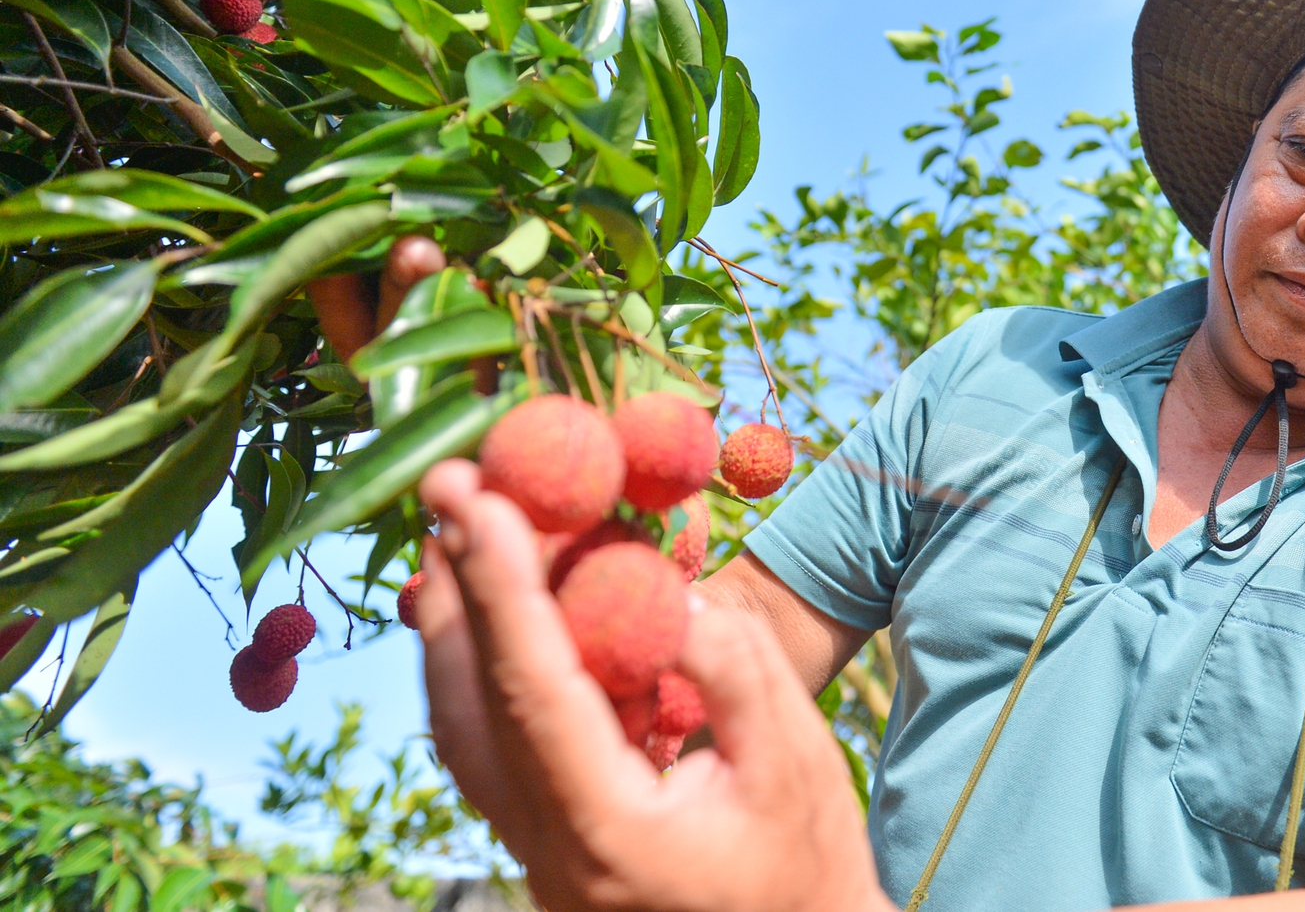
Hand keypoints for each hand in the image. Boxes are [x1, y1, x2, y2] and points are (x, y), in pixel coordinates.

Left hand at [417, 459, 892, 911]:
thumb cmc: (809, 867)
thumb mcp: (796, 762)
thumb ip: (733, 671)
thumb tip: (670, 594)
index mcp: (606, 831)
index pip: (535, 691)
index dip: (504, 587)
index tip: (486, 499)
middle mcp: (548, 848)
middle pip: (474, 703)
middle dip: (459, 584)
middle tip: (451, 481)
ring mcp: (537, 853)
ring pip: (466, 726)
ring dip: (457, 621)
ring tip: (458, 528)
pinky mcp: (545, 844)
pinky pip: (491, 745)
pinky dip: (481, 667)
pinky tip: (489, 613)